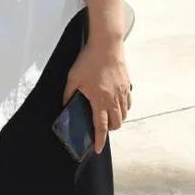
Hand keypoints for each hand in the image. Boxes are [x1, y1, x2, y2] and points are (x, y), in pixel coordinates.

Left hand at [63, 39, 131, 154]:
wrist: (106, 46)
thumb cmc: (88, 61)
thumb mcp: (73, 77)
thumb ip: (69, 93)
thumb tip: (65, 105)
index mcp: (99, 100)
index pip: (100, 126)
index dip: (99, 140)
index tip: (98, 149)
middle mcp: (113, 100)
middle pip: (115, 124)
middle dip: (109, 130)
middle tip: (101, 127)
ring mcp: (122, 93)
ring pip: (123, 115)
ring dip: (117, 120)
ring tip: (108, 117)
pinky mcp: (127, 86)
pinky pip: (128, 104)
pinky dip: (124, 110)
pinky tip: (117, 105)